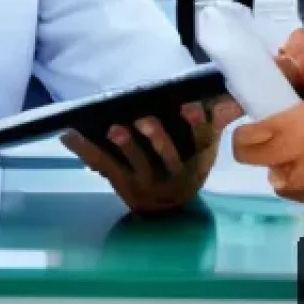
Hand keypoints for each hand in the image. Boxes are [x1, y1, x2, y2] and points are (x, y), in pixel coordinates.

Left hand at [61, 96, 242, 214]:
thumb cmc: (188, 163)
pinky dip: (84, 149)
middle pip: (168, 158)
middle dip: (157, 139)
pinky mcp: (122, 182)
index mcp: (196, 159)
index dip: (196, 126)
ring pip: (137, 165)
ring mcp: (147, 180)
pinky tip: (68, 134)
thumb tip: (236, 95)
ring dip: (125, 147)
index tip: (189, 108)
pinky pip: (104, 165)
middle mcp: (174, 174)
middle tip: (144, 120)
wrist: (167, 208)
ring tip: (114, 128)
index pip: (200, 141)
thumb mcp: (206, 144)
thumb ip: (218, 118)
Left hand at [232, 93, 303, 205]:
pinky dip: (302, 180)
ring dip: (284, 164)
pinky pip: (297, 189)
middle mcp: (286, 165)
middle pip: (250, 158)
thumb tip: (295, 37)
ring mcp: (299, 189)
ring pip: (275, 175)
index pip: (241, 139)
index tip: (260, 118)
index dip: (247, 128)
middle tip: (283, 134)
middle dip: (261, 145)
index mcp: (286, 134)